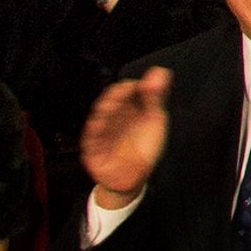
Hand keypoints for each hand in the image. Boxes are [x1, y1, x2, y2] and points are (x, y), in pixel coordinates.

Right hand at [77, 68, 174, 201]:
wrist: (134, 177)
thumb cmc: (144, 146)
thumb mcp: (154, 120)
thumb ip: (156, 96)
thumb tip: (160, 72)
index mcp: (127, 108)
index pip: (125, 91)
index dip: (131, 87)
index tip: (142, 84)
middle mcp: (113, 118)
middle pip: (110, 102)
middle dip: (116, 95)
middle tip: (126, 89)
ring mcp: (102, 134)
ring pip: (98, 119)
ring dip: (103, 111)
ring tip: (111, 104)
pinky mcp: (93, 150)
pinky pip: (90, 141)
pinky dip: (93, 133)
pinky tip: (98, 126)